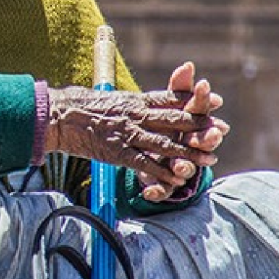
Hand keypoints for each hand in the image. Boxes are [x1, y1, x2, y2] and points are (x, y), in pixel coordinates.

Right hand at [45, 66, 228, 189]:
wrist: (57, 116)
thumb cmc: (79, 106)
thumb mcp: (109, 98)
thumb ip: (130, 103)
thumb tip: (142, 102)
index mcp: (135, 101)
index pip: (171, 98)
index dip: (195, 102)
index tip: (216, 103)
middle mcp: (135, 115)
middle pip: (175, 120)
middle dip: (200, 127)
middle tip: (221, 133)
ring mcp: (127, 134)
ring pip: (165, 144)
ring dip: (188, 153)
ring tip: (208, 160)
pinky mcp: (117, 152)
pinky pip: (144, 164)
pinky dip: (161, 173)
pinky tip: (176, 180)